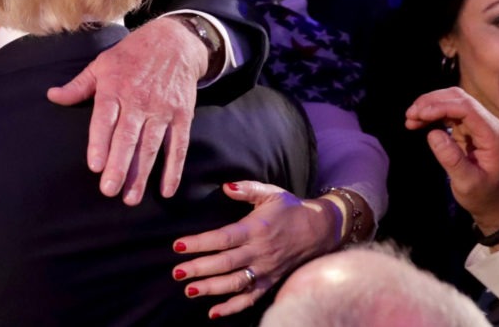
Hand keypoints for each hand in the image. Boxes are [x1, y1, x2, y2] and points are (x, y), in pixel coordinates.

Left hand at [49, 16, 204, 204]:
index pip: (106, 118)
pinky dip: (173, 169)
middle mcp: (139, 100)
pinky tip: (165, 190)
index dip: (100, 142)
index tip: (95, 165)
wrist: (175, 42)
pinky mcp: (182, 115)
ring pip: (151, 146)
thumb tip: (52, 96)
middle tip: (109, 190)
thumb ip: (78, 86)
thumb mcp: (101, 64)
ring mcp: (162, 109)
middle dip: (119, 166)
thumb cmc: (131, 55)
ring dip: (142, 174)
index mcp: (115, 88)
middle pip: (128, 137)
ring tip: (131, 198)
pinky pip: (178, 145)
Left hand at [171, 182, 339, 318]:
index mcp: (256, 229)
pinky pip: (251, 299)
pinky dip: (232, 308)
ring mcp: (266, 270)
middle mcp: (260, 252)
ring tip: (189, 291)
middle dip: (199, 269)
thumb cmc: (290, 209)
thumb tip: (225, 187)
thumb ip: (247, 188)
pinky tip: (213, 313)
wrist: (321, 230)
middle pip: (225, 263)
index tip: (178, 246)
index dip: (200, 243)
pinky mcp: (271, 282)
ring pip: (236, 283)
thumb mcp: (271, 193)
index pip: (223, 238)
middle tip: (177, 273)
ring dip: (212, 289)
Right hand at [405, 87, 498, 232]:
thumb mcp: (468, 184)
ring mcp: (479, 126)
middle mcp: (488, 125)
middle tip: (409, 115)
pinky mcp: (469, 130)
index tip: (418, 115)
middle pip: (459, 99)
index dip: (440, 106)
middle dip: (432, 102)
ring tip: (410, 119)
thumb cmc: (484, 196)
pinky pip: (449, 113)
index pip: (466, 108)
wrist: (497, 205)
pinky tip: (418, 122)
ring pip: (452, 102)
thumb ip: (452, 159)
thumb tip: (433, 134)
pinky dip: (432, 114)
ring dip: (430, 106)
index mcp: (492, 135)